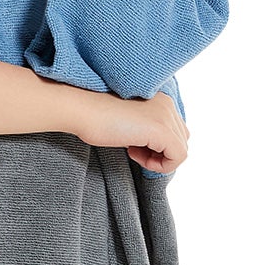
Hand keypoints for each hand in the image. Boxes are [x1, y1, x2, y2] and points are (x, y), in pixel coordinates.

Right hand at [74, 88, 189, 175]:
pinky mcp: (162, 130)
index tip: (133, 145)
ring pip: (181, 150)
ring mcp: (166, 116)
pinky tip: (133, 154)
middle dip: (160, 153)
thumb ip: (148, 131)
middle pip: (181, 140)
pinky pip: (177, 157)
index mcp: (161, 100)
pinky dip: (159, 165)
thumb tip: (158, 150)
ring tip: (133, 152)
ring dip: (159, 159)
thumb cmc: (97, 118)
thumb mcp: (130, 122)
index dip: (158, 146)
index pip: (175, 130)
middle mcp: (168, 104)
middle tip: (133, 150)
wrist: (82, 110)